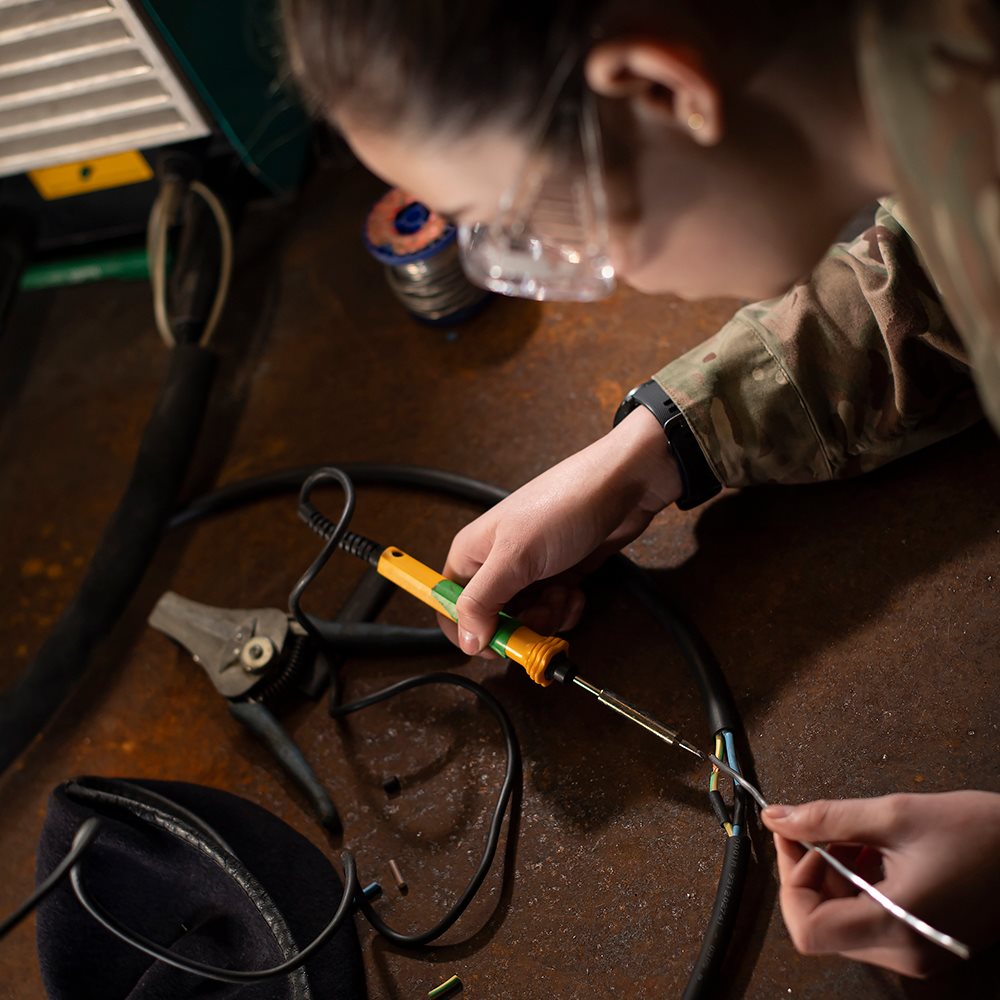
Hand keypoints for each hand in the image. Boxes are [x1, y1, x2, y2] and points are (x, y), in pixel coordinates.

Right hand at [441, 407, 681, 653]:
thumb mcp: (515, 557)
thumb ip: (482, 601)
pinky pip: (554, 610)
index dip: (469, 631)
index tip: (496, 643)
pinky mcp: (560, 573)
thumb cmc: (563, 506)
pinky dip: (567, 608)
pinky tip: (577, 590)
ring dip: (549, 616)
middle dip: (521, 624)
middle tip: (542, 610)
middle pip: (494, 619)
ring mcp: (530, 569)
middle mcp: (497, 562)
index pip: (450, 605)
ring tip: (564, 590)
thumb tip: (465, 640)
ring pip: (527, 618)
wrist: (624, 485)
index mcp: (473, 554)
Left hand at [762, 791, 999, 976]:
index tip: (792, 837)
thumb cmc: (979, 832)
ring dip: (832, 876)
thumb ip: (827, 819)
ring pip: (843, 922)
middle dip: (809, 873)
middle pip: (822, 925)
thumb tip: (776, 817)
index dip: (789, 880)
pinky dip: (856, 885)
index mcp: (896, 926)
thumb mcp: (894, 814)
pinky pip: (868, 920)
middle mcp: (905, 953)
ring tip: (852, 835)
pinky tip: (870, 851)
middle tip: (816, 828)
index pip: (809, 928)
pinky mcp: (924, 942)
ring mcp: (916, 953)